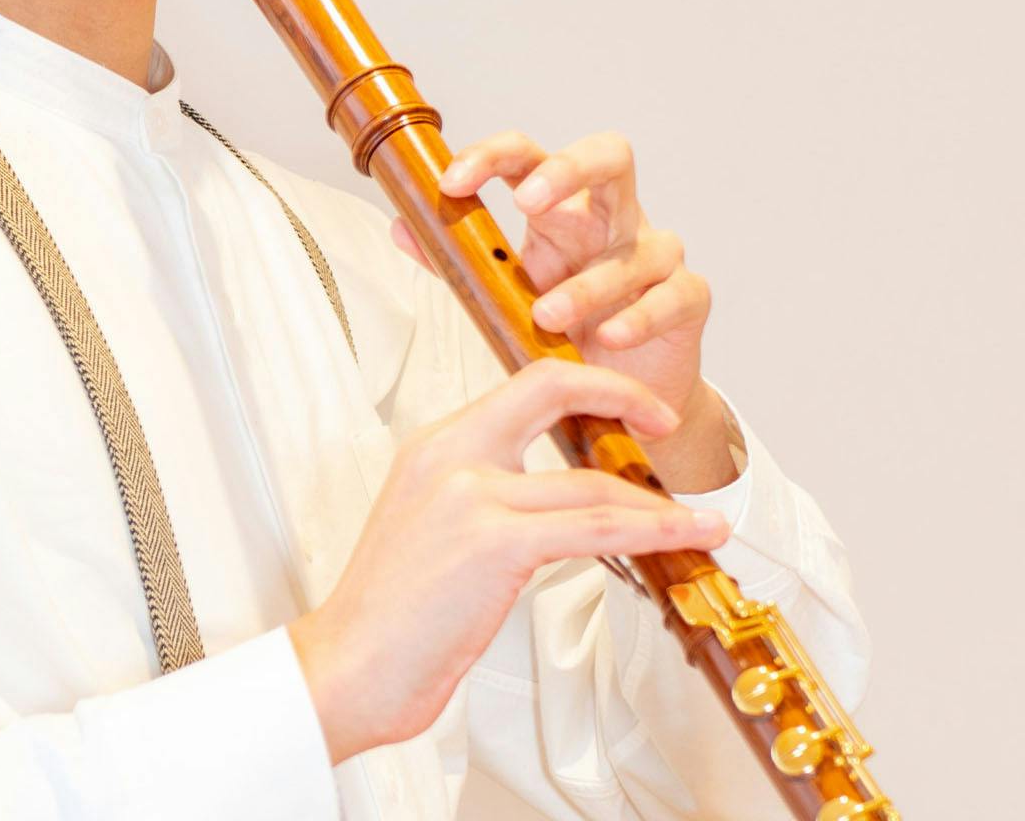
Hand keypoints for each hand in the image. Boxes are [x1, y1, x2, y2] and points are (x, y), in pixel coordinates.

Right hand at [288, 359, 728, 765]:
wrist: (347, 665)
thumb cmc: (388, 614)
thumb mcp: (429, 527)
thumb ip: (479, 497)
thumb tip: (545, 503)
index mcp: (435, 445)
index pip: (522, 386)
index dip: (583, 385)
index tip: (624, 404)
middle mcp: (450, 453)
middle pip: (550, 388)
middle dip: (621, 393)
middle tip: (664, 418)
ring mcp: (470, 493)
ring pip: (590, 481)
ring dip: (658, 502)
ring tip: (703, 520)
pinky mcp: (494, 541)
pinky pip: (593, 528)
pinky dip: (653, 532)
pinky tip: (685, 538)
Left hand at [390, 130, 730, 484]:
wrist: (624, 393)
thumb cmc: (563, 329)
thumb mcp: (503, 292)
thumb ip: (456, 259)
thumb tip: (401, 225)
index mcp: (561, 209)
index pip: (530, 156)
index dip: (492, 156)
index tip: (451, 182)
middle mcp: (613, 219)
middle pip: (609, 155)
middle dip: (568, 170)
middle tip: (527, 202)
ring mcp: (655, 254)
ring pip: (636, 245)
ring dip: (589, 282)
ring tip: (547, 316)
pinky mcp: (689, 298)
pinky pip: (675, 293)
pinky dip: (641, 315)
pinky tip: (609, 336)